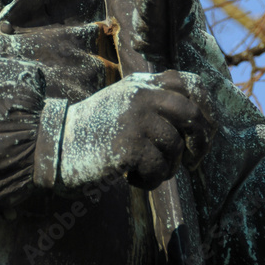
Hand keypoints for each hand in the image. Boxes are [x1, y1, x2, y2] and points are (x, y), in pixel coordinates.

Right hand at [59, 70, 215, 191]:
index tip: (207, 130)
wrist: (56, 144)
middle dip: (200, 142)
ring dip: (166, 168)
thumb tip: (198, 123)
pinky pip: (159, 169)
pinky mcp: (130, 144)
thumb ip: (152, 104)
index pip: (189, 83)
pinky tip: (131, 179)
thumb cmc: (93, 132)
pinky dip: (149, 181)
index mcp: (141, 84)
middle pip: (191, 115)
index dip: (206, 106)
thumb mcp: (123, 105)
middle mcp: (141, 95)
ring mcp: (136, 118)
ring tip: (144, 171)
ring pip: (176, 148)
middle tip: (193, 161)